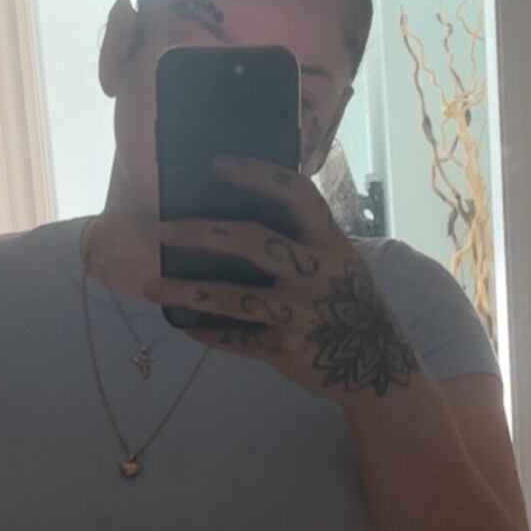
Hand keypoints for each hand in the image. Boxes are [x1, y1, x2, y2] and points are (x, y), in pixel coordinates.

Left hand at [142, 155, 421, 402]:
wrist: (379, 367)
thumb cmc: (353, 305)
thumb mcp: (342, 264)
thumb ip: (304, 243)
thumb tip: (242, 222)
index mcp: (330, 244)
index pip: (296, 195)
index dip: (257, 175)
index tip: (218, 163)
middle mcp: (315, 274)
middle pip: (252, 242)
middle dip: (202, 233)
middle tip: (164, 229)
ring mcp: (299, 314)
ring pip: (234, 298)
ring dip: (187, 292)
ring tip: (150, 286)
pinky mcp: (286, 350)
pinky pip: (238, 339)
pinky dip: (209, 334)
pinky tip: (185, 326)